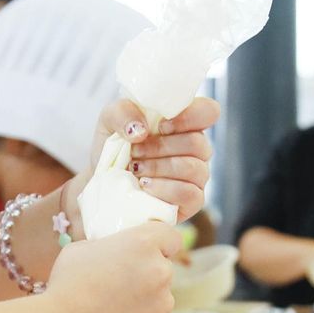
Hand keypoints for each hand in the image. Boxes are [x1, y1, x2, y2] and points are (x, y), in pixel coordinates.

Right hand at [46, 222, 181, 312]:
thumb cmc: (67, 286)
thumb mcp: (81, 249)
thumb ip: (108, 247)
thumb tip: (114, 252)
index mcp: (143, 244)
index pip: (170, 236)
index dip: (160, 243)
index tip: (149, 251)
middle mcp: (160, 271)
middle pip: (163, 268)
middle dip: (147, 274)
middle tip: (120, 284)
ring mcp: (163, 303)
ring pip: (160, 297)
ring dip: (144, 300)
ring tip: (112, 309)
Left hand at [68, 97, 220, 231]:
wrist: (105, 182)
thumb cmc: (114, 147)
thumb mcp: (110, 120)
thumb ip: (123, 112)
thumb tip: (141, 130)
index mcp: (184, 122)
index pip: (208, 111)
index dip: (190, 117)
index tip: (162, 125)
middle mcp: (196, 148)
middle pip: (197, 143)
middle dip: (160, 148)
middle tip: (135, 152)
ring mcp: (196, 176)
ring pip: (194, 168)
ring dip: (159, 167)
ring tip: (136, 169)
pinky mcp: (192, 201)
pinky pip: (190, 193)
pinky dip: (164, 188)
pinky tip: (145, 186)